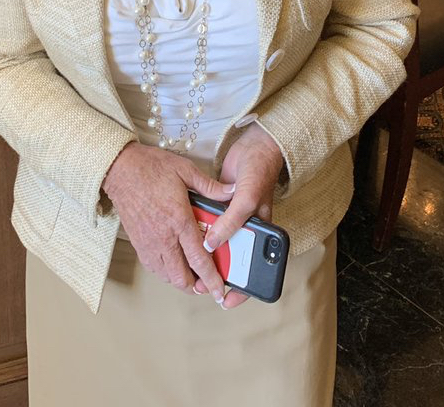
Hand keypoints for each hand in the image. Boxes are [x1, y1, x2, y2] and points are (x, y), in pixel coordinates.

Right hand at [102, 141, 233, 302]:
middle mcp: (164, 238)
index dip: (212, 279)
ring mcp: (149, 243)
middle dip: (198, 287)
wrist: (120, 170)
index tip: (219, 290)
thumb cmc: (150, 168)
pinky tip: (173, 262)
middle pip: (182, 278)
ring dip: (182, 279)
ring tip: (193, 273)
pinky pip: (154, 268)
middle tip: (208, 283)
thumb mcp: (186, 171)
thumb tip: (232, 191)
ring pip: (167, 277)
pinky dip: (166, 272)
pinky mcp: (138, 244)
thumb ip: (210, 186)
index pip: (199, 259)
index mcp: (179, 221)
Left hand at [192, 123, 284, 308]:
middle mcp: (244, 229)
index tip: (224, 299)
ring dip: (203, 248)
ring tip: (187, 260)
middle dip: (214, 270)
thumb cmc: (259, 171)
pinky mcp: (217, 206)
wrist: (254, 144)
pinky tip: (184, 233)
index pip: (251, 267)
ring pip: (215, 241)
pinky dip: (197, 228)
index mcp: (258, 233)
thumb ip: (230, 223)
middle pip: (229, 258)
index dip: (240, 287)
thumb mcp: (247, 199)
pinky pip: (207, 222)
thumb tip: (210, 245)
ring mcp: (230, 218)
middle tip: (198, 281)